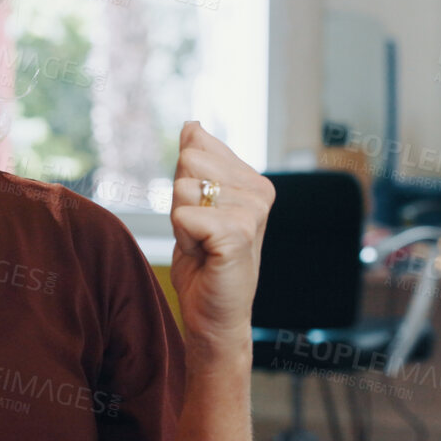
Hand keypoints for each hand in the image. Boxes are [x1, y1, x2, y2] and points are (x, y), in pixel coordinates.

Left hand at [168, 121, 272, 362]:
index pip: (195, 147)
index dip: (185, 184)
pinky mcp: (238, 233)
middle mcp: (259, 191)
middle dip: (181, 200)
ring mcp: (252, 212)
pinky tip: (204, 256)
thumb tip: (192, 123)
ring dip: (181, 223)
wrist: (214, 317)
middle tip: (199, 234)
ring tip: (203, 246)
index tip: (202, 217)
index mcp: (253, 180)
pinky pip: (183, 214)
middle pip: (188, 161)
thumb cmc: (204, 263)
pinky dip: (183, 238)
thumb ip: (197, 163)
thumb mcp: (196, 203)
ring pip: (183, 189)